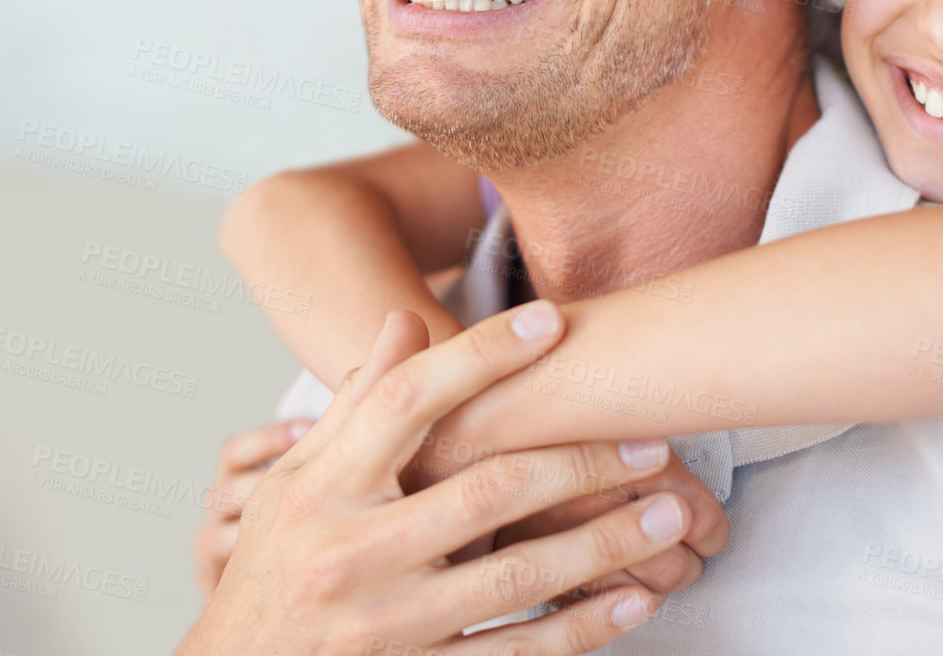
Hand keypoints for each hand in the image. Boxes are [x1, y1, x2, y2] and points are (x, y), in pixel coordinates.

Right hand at [179, 304, 696, 654]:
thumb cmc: (272, 569)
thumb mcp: (294, 480)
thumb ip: (356, 405)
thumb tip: (406, 320)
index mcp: (322, 487)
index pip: (405, 401)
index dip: (480, 356)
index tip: (550, 322)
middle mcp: (354, 552)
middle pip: (485, 491)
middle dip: (580, 464)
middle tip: (652, 444)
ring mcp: (388, 624)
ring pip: (516, 579)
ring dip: (603, 544)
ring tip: (671, 515)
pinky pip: (514, 655)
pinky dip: (581, 628)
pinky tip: (633, 602)